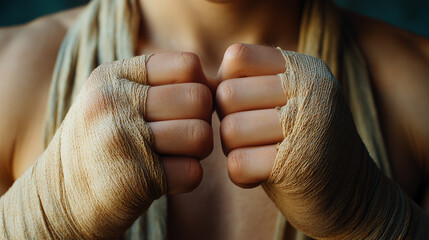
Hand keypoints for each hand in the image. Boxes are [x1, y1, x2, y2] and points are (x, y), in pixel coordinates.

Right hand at [41, 52, 212, 237]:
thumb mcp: (118, 100)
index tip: (184, 107)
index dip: (198, 87)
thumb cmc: (103, 142)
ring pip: (201, 135)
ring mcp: (122, 140)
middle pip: (199, 99)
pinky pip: (193, 172)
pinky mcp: (134, 180)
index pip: (188, 65)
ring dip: (197, 152)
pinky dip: (187, 177)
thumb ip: (166, 85)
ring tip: (174, 155)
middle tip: (182, 136)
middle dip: (201, 120)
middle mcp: (112, 102)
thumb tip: (219, 85)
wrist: (61, 197)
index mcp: (112, 75)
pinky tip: (165, 178)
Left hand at [216, 44, 372, 237]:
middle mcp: (311, 90)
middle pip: (227, 94)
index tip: (244, 106)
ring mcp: (308, 127)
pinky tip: (260, 176)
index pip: (237, 57)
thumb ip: (248, 84)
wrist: (352, 195)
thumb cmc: (303, 142)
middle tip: (250, 137)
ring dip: (233, 149)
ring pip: (229, 129)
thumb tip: (201, 84)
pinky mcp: (298, 166)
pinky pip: (237, 164)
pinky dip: (241, 174)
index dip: (227, 84)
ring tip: (257, 155)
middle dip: (228, 120)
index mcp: (304, 68)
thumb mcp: (286, 101)